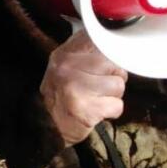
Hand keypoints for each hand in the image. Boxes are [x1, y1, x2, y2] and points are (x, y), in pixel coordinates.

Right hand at [40, 30, 126, 144]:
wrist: (47, 128)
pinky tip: (96, 111)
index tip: (104, 67)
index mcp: (64, 53)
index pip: (102, 43)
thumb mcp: (68, 66)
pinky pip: (118, 105)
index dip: (110, 56)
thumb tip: (116, 39)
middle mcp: (67, 67)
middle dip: (112, 78)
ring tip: (96, 99)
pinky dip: (111, 111)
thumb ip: (88, 51)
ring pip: (119, 85)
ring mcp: (75, 88)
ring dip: (112, 96)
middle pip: (114, 65)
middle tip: (96, 87)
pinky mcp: (86, 109)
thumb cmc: (64, 95)